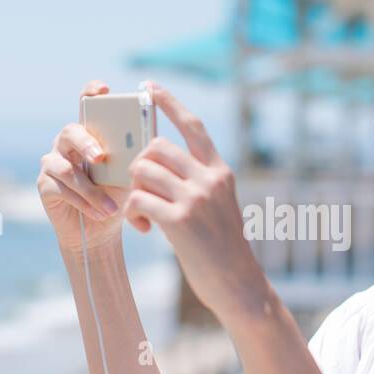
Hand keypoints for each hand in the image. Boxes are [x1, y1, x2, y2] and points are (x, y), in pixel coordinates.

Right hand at [37, 80, 128, 253]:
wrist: (101, 229)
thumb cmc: (116, 196)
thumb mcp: (128, 175)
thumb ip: (132, 157)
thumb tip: (146, 145)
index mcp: (90, 132)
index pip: (87, 104)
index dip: (92, 92)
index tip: (103, 89)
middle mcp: (67, 142)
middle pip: (71, 131)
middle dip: (86, 143)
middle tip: (101, 158)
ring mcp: (52, 161)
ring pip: (67, 168)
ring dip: (92, 190)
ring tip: (111, 208)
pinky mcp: (44, 184)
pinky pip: (62, 189)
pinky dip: (84, 202)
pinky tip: (100, 213)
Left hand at [125, 81, 268, 320]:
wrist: (239, 286)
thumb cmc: (224, 251)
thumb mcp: (220, 208)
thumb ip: (199, 185)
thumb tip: (162, 168)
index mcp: (221, 172)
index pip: (194, 126)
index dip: (170, 103)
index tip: (149, 87)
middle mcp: (210, 179)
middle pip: (157, 147)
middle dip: (140, 166)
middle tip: (141, 191)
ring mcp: (196, 198)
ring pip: (144, 171)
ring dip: (134, 192)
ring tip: (142, 215)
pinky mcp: (180, 221)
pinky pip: (138, 200)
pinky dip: (133, 213)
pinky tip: (144, 228)